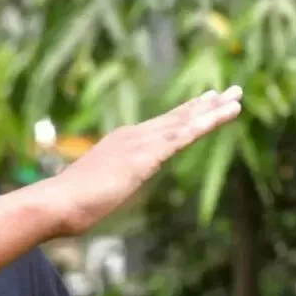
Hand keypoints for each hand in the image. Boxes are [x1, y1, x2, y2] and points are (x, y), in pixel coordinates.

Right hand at [48, 85, 242, 236]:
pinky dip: (203, 124)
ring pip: (184, 123)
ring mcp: (138, 143)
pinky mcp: (145, 156)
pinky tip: (221, 115)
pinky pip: (182, 136)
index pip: (160, 127)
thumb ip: (107, 187)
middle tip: (232, 92)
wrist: (58, 202)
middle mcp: (132, 136)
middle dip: (205, 105)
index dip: (185, 114)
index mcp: (121, 144)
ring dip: (212, 111)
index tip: (205, 102)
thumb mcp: (97, 192)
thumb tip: (101, 196)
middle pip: (176, 118)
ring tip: (236, 98)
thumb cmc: (70, 204)